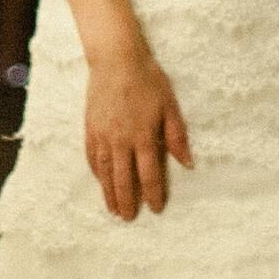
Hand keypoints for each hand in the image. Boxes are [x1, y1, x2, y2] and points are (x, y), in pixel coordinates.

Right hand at [82, 38, 193, 219]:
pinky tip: (100, 181)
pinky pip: (92, 157)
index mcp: (143, 137)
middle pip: (124, 179)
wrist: (116, 60)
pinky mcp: (90, 128)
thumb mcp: (170, 106)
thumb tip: (187, 163)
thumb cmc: (148, 80)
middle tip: (130, 218)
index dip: (153, 194)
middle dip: (128, 201)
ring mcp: (103, 136)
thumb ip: (177, 137)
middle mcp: (121, 141)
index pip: (149, 174)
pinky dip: (96, 173)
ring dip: (109, 193)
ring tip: (113, 209)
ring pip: (105, 173)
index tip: (156, 208)